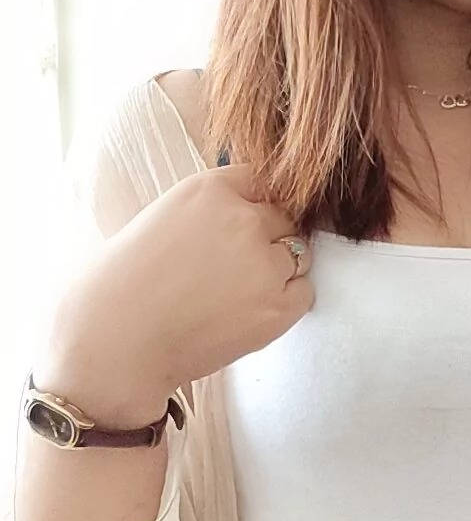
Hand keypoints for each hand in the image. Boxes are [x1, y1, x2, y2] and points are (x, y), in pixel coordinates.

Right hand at [47, 161, 314, 409]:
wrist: (116, 340)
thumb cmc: (125, 285)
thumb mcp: (163, 218)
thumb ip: (209, 210)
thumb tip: (251, 213)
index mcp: (209, 190)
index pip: (261, 180)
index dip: (256, 204)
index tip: (246, 224)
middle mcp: (243, 220)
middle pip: (284, 217)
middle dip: (268, 236)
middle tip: (236, 266)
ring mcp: (264, 264)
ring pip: (299, 254)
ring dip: (279, 269)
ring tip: (237, 292)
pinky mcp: (278, 307)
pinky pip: (304, 292)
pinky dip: (286, 300)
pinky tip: (249, 311)